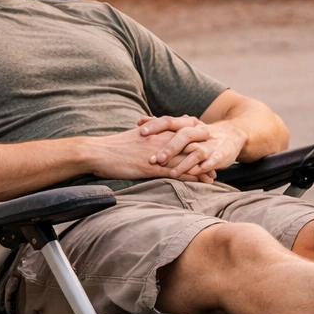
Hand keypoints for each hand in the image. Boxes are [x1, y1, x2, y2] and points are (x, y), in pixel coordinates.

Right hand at [82, 125, 216, 182]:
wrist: (97, 152)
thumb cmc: (112, 146)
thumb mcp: (133, 136)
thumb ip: (148, 135)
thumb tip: (154, 137)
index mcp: (156, 131)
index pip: (183, 134)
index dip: (197, 141)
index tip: (207, 147)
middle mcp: (160, 140)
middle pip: (190, 146)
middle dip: (205, 154)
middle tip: (217, 162)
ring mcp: (157, 154)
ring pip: (186, 160)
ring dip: (202, 168)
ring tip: (213, 175)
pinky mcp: (151, 168)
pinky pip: (175, 172)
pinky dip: (190, 177)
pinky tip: (199, 183)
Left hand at [137, 114, 246, 178]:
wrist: (233, 134)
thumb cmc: (201, 134)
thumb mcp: (184, 126)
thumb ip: (163, 125)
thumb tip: (140, 120)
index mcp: (189, 123)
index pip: (170, 121)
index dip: (156, 126)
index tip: (141, 132)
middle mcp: (200, 131)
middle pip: (184, 136)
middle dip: (170, 148)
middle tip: (156, 159)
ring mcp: (212, 143)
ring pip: (198, 151)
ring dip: (185, 162)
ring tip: (172, 174)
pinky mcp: (222, 154)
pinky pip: (213, 161)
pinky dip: (205, 167)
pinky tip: (196, 173)